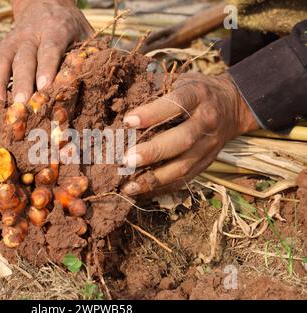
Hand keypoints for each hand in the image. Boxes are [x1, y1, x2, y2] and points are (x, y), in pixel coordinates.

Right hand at [0, 0, 92, 110]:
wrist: (44, 2)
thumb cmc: (70, 27)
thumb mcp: (85, 34)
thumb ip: (90, 54)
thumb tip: (99, 79)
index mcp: (56, 29)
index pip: (50, 49)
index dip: (46, 68)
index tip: (44, 88)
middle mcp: (30, 34)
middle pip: (23, 59)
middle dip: (21, 83)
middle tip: (21, 106)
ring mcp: (12, 40)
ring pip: (1, 61)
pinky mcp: (0, 47)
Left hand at [121, 73, 259, 195]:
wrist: (233, 105)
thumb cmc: (195, 90)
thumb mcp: (180, 79)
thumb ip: (156, 87)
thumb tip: (121, 100)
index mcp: (197, 94)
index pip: (177, 103)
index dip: (152, 113)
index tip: (127, 121)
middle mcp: (206, 120)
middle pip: (182, 140)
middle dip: (152, 152)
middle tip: (125, 160)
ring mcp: (209, 145)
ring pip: (184, 165)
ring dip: (154, 178)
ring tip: (128, 186)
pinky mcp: (207, 162)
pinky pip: (185, 179)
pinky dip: (162, 187)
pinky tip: (141, 191)